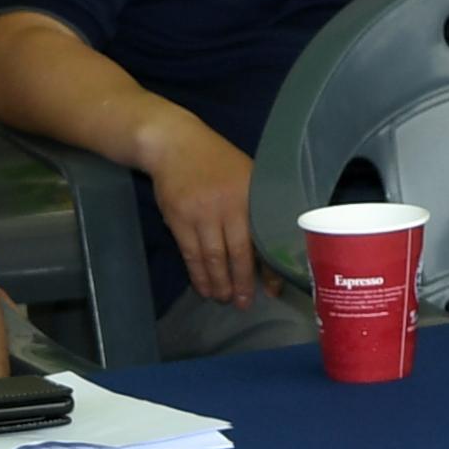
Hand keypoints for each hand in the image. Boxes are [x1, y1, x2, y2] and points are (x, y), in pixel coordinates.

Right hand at [137, 112, 272, 306]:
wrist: (175, 145)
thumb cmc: (216, 161)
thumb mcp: (246, 174)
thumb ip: (257, 204)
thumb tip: (273, 242)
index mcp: (250, 194)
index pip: (263, 237)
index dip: (268, 266)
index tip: (273, 288)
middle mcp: (228, 205)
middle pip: (238, 252)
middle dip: (242, 282)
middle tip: (245, 303)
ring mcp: (202, 213)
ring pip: (213, 257)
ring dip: (219, 283)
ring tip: (224, 299)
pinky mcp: (179, 220)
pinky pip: (191, 254)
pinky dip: (198, 274)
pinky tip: (204, 288)